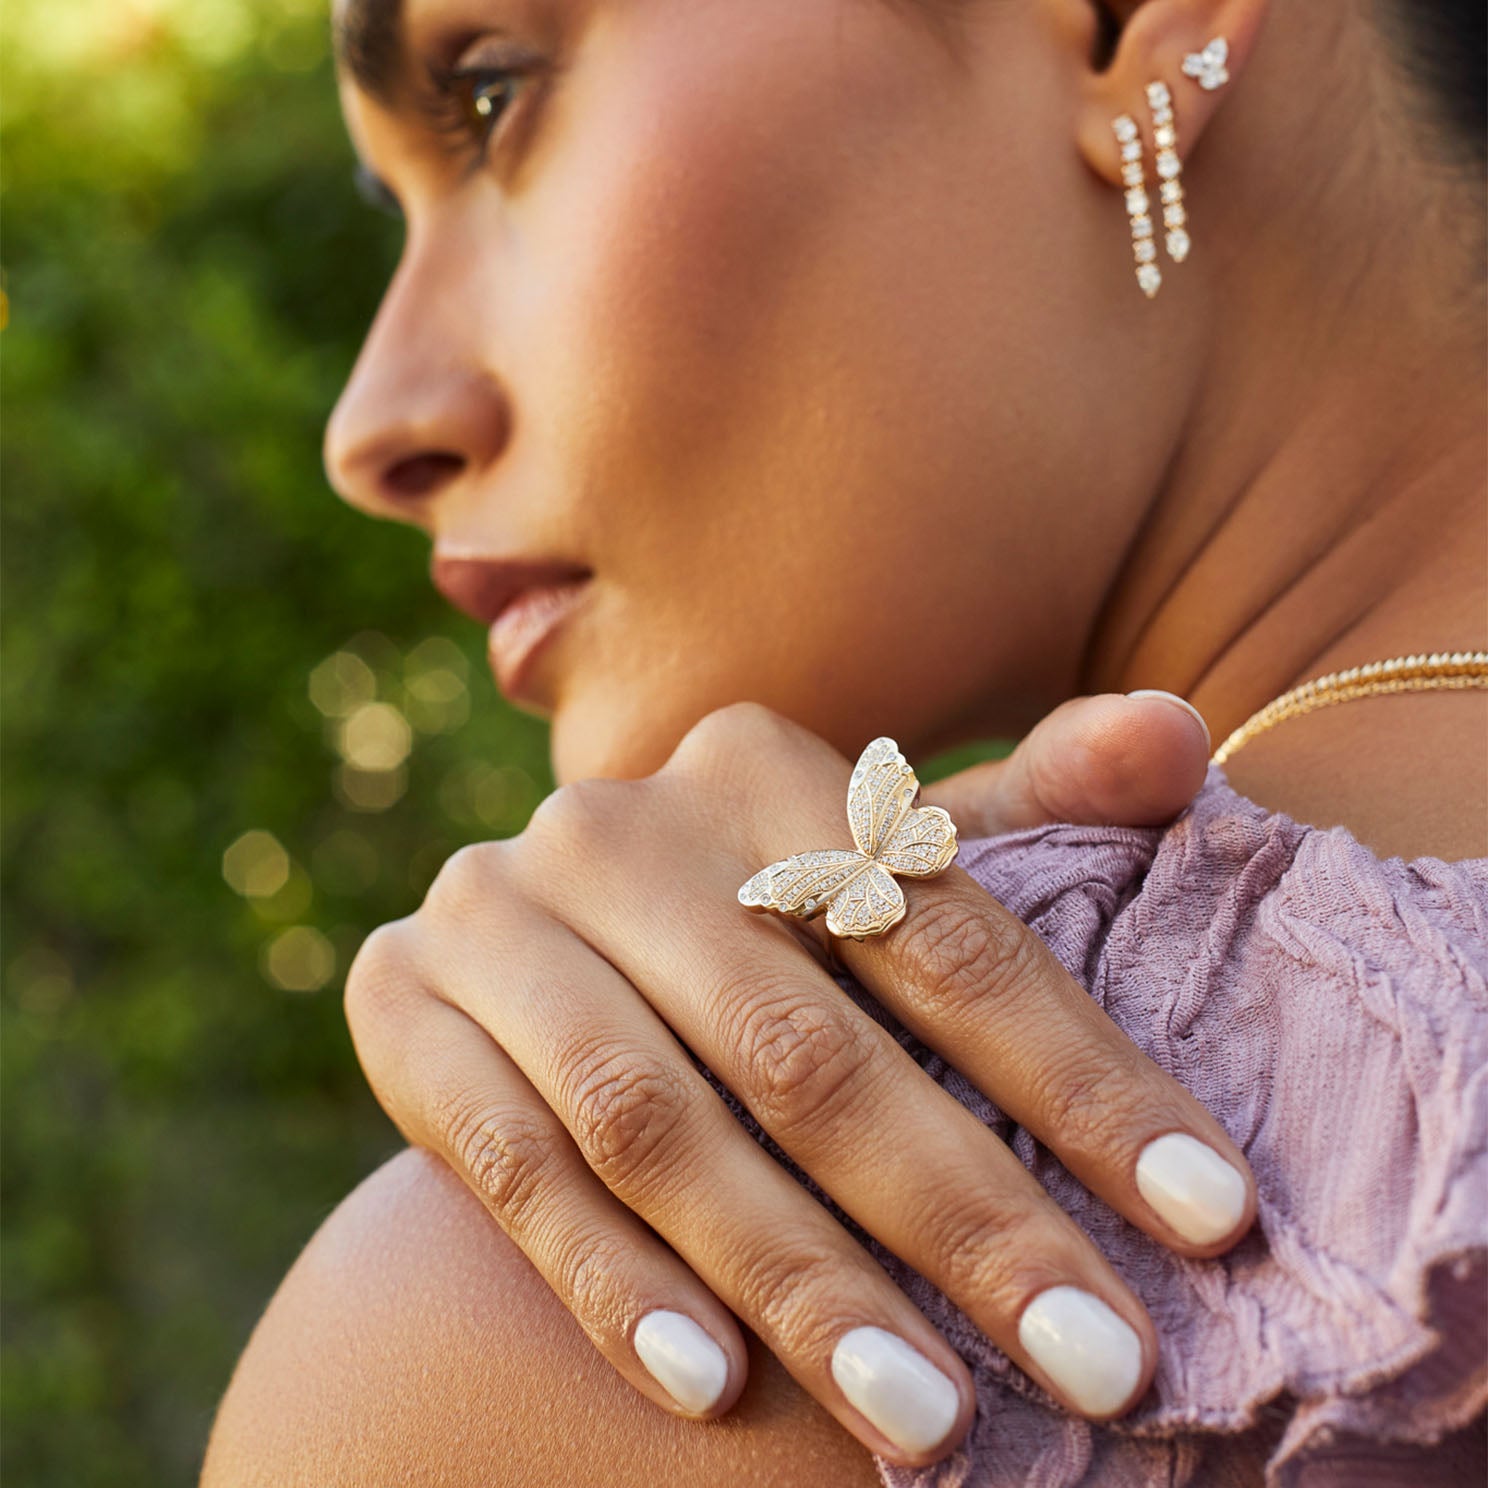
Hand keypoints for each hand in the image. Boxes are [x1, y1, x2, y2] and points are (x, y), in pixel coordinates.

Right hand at [344, 693, 1250, 1468]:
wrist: (553, 942)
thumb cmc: (768, 916)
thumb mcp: (884, 857)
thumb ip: (1029, 809)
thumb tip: (1177, 739)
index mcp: (755, 764)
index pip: (941, 928)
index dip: (1080, 1073)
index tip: (1210, 1216)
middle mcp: (614, 825)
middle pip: (803, 1042)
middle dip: (960, 1212)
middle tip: (1100, 1361)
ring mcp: (492, 910)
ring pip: (656, 1120)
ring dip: (794, 1277)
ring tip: (928, 1414)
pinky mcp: (397, 1002)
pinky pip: (506, 1162)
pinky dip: (611, 1280)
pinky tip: (714, 1389)